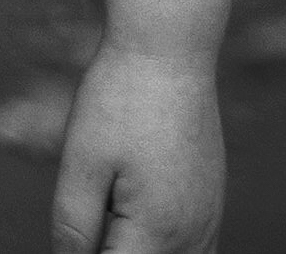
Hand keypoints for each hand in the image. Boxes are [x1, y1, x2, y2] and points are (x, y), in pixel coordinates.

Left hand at [50, 48, 223, 253]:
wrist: (168, 51)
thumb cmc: (119, 100)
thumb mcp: (82, 161)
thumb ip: (74, 224)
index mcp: (156, 232)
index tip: (74, 235)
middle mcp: (192, 237)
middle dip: (114, 250)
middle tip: (90, 213)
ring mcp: (208, 221)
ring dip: (138, 248)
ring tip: (109, 216)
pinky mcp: (211, 203)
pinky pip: (194, 251)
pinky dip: (162, 248)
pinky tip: (133, 222)